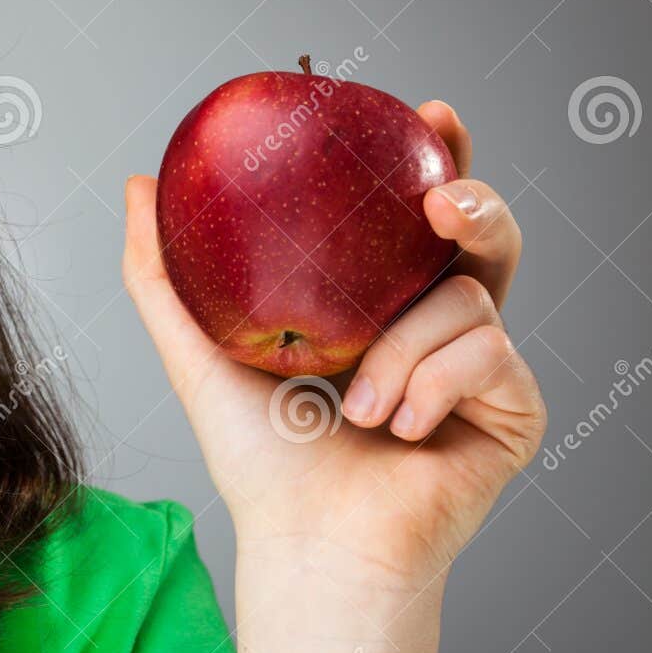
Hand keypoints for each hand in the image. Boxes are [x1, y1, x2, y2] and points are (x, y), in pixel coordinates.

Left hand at [122, 101, 546, 591]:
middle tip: (439, 199)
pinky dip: (430, 385)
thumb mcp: (197, 349)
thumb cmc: (260, 458)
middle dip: (471, 199)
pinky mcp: (513, 407)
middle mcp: (433, 326)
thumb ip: (165, 271)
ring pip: (469, 294)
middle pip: (479, 233)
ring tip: (357, 405)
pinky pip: (488, 351)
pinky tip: (399, 429)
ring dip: (400, 347)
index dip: (432, 157)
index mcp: (374, 304)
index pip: (408, 218)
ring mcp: (479, 366)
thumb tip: (138, 184)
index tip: (426, 113)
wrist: (307, 539)